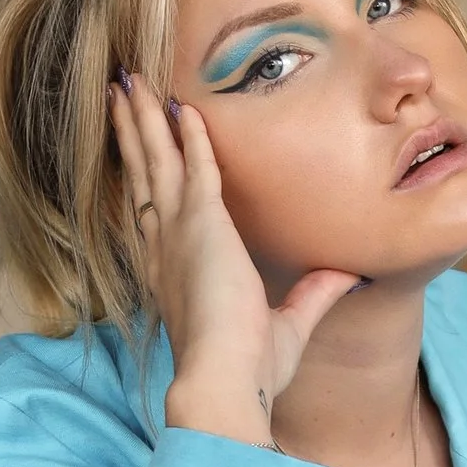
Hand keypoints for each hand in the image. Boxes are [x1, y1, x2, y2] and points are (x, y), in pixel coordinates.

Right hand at [110, 69, 359, 445]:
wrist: (225, 383)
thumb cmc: (248, 372)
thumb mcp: (288, 327)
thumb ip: (313, 296)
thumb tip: (346, 276)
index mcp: (174, 273)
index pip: (153, 209)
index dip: (145, 173)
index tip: (140, 142)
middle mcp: (165, 248)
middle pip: (143, 174)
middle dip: (132, 131)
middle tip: (119, 93)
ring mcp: (177, 234)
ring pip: (155, 160)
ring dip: (143, 119)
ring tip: (128, 82)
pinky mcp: (200, 224)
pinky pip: (193, 165)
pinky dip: (188, 134)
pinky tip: (183, 105)